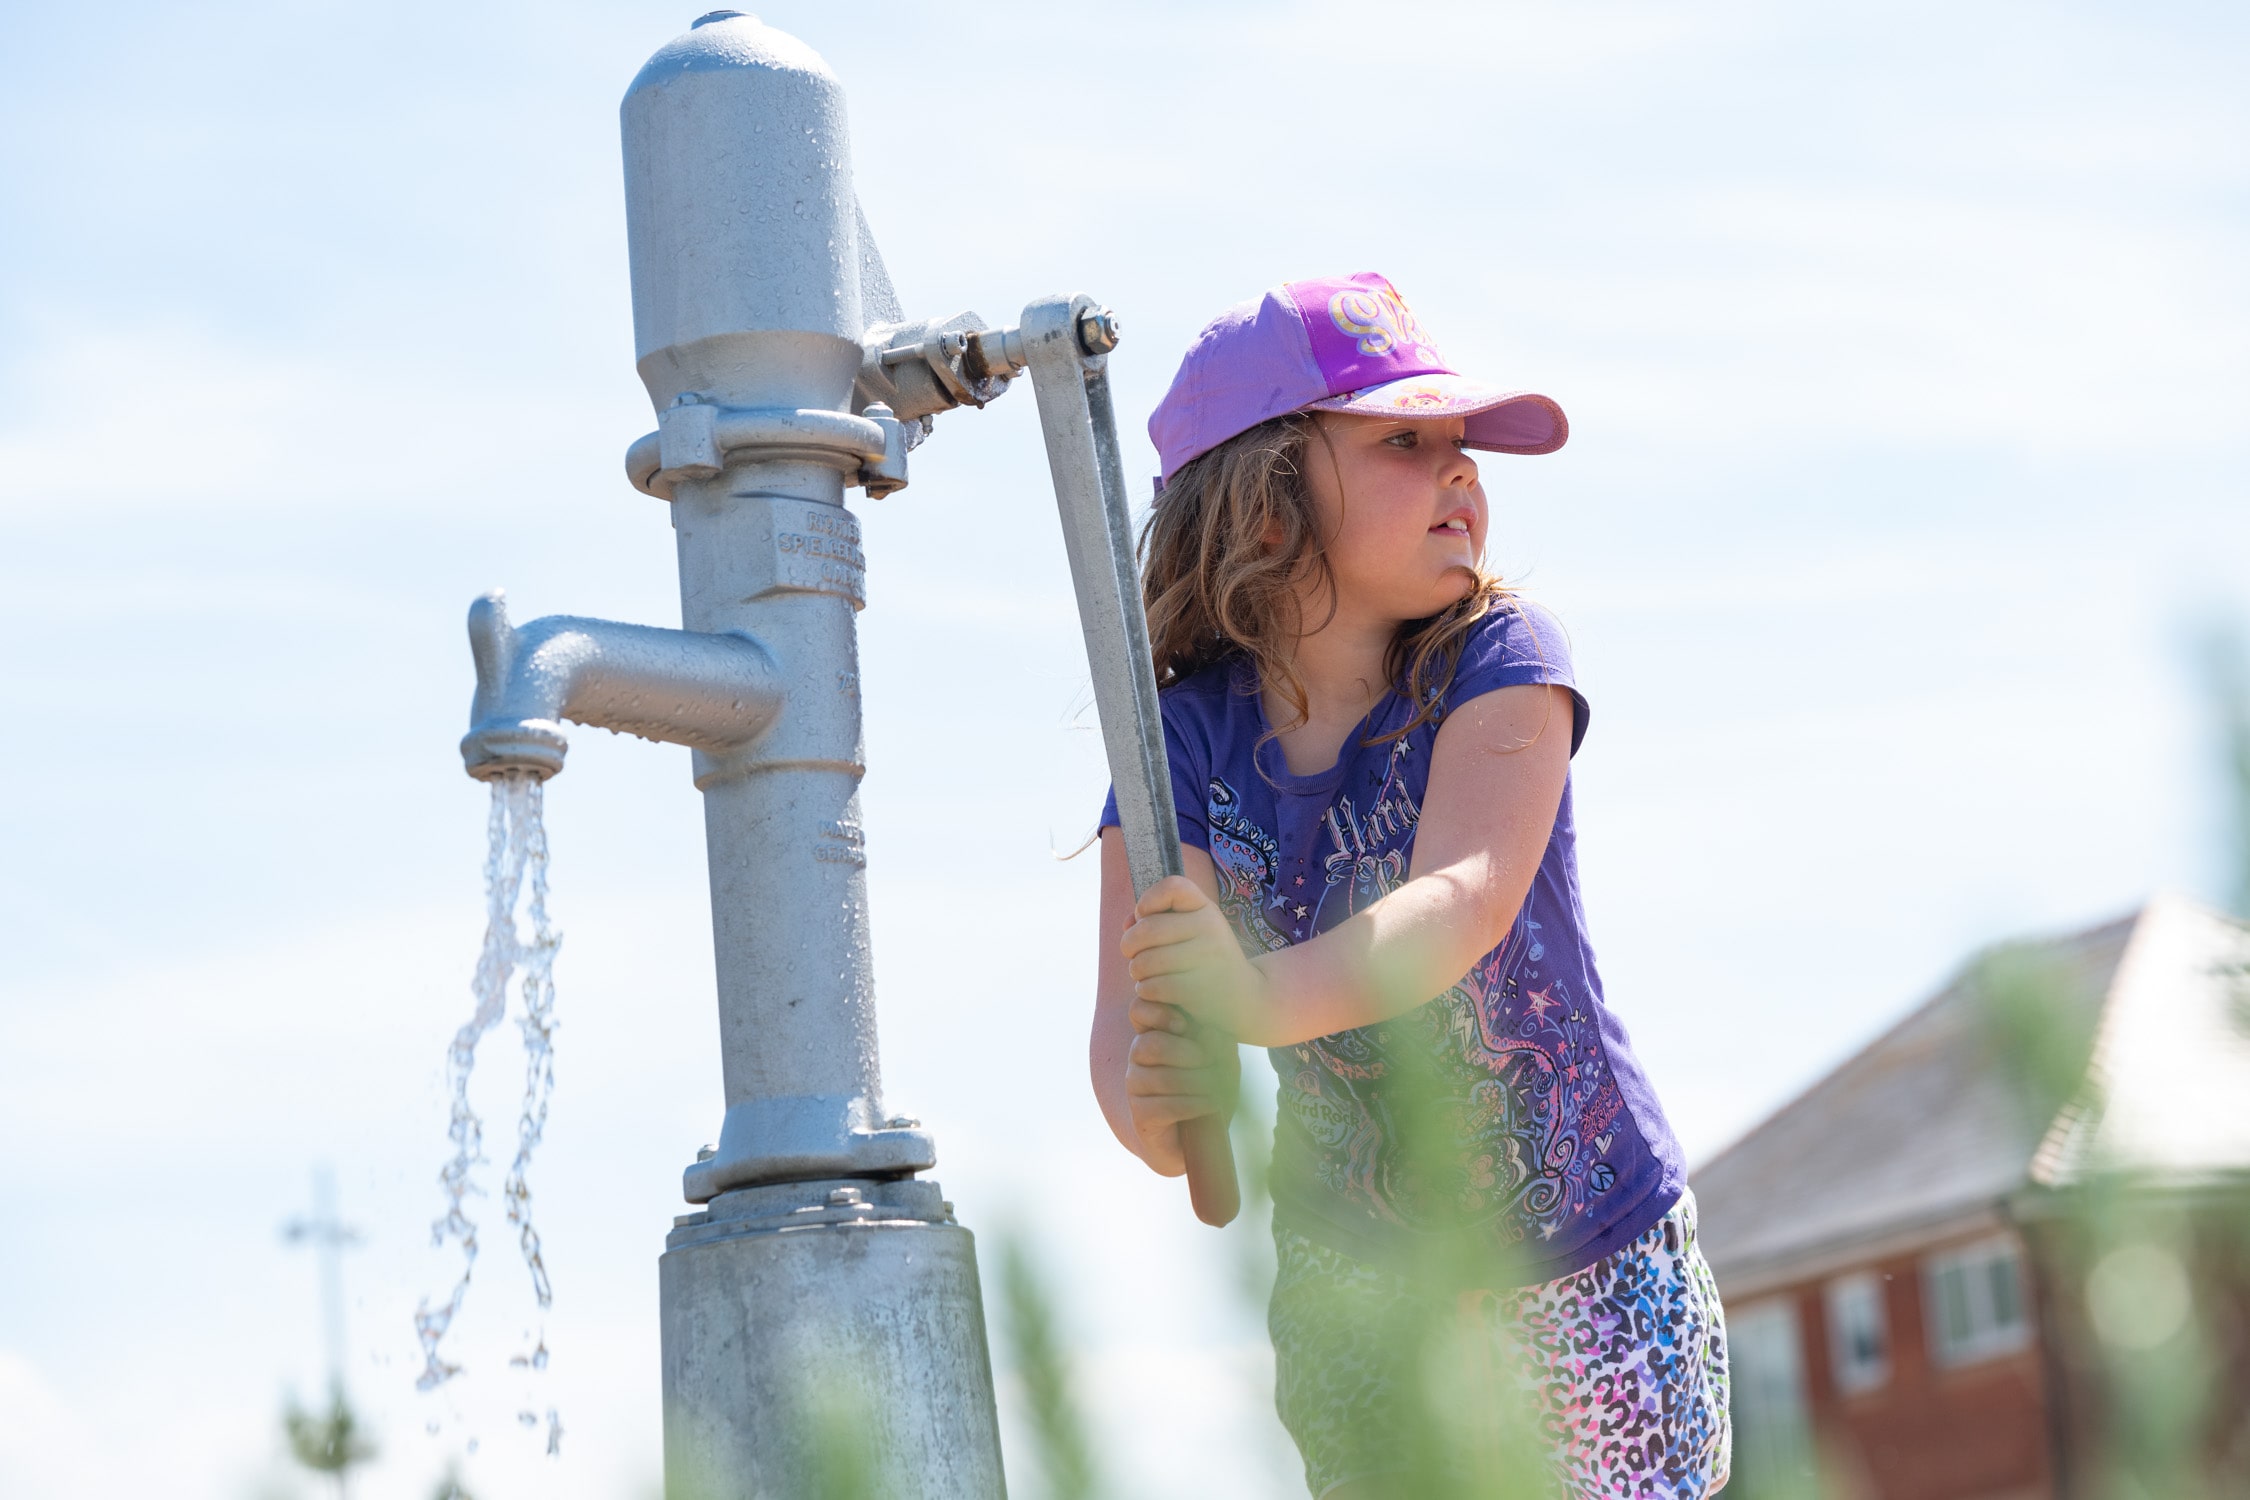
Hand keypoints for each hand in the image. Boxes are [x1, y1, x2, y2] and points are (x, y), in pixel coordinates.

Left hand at [1119, 875, 1278, 1042]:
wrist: (1244, 998)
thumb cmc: (1206, 961)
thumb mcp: (1190, 934)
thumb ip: (1156, 922)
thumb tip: (1128, 922)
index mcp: (1208, 910)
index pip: (1173, 887)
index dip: (1149, 899)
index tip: (1145, 917)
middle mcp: (1212, 928)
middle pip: (1147, 928)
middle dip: (1130, 945)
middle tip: (1133, 957)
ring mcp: (1208, 959)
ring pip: (1146, 961)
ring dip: (1136, 971)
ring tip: (1144, 976)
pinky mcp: (1201, 989)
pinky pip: (1154, 986)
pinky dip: (1146, 990)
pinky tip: (1152, 991)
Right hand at [1121, 1009, 1239, 1174]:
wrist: (1200, 1139)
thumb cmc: (1212, 1089)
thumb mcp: (1223, 1060)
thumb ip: (1219, 1041)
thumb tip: (1209, 1031)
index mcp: (1155, 1033)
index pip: (1139, 1010)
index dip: (1158, 1012)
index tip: (1184, 1025)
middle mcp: (1139, 1058)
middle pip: (1150, 1044)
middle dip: (1186, 1052)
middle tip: (1207, 1061)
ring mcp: (1136, 1087)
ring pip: (1160, 1078)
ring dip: (1195, 1082)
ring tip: (1215, 1089)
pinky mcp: (1141, 1116)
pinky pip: (1164, 1106)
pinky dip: (1193, 1104)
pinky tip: (1210, 1105)